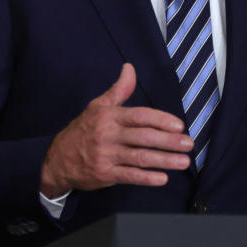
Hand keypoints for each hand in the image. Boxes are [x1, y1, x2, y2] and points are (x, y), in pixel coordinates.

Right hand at [39, 63, 192, 196]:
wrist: (57, 160)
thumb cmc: (83, 130)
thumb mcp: (98, 106)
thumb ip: (119, 90)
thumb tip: (130, 68)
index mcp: (110, 116)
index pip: (140, 116)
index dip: (161, 120)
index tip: (179, 125)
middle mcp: (109, 135)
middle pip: (144, 137)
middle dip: (169, 141)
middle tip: (189, 144)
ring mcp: (107, 155)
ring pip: (140, 157)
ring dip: (164, 160)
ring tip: (183, 161)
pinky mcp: (105, 174)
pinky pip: (129, 176)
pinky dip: (147, 178)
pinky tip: (163, 179)